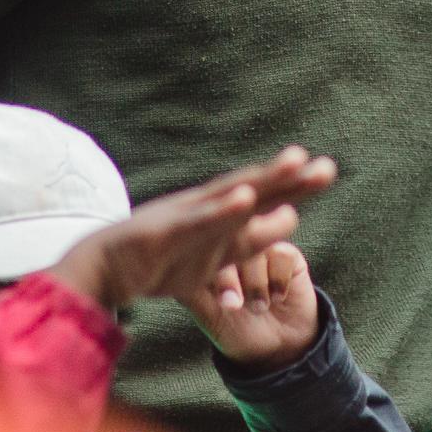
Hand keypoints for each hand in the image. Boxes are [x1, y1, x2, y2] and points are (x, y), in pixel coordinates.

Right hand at [45, 148, 336, 313]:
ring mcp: (187, 217)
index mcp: (219, 218)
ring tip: (294, 164)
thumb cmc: (159, 259)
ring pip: (232, 198)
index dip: (292, 186)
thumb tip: (287, 222)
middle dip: (291, 181)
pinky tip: (245, 199)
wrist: (103, 267)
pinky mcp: (166, 231)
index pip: (262, 200)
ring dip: (263, 182)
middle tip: (327, 166)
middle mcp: (207, 210)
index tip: (325, 169)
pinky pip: (199, 221)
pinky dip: (222, 209)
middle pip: (255, 191)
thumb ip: (244, 244)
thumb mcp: (211, 259)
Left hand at [181, 241, 320, 372]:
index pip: (202, 252)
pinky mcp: (287, 255)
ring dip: (256, 284)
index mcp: (211, 260)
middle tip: (234, 306)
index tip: (217, 301)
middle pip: (228, 247)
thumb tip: (173, 273)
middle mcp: (235, 250)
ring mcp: (261, 250)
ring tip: (260, 308)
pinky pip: (282, 254)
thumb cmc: (237, 331)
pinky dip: (278, 279)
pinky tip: (278, 298)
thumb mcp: (208, 316)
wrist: (278, 349)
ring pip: (256, 250)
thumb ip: (191, 293)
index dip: (208, 274)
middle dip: (229, 280)